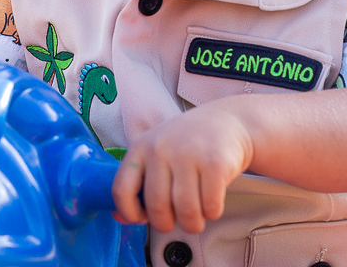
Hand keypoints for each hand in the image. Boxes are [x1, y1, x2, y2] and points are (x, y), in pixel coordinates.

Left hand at [111, 105, 253, 233]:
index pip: (121, 189)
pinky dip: (212, 213)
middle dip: (166, 224)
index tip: (142, 218)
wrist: (225, 121)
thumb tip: (121, 218)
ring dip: (192, 223)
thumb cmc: (185, 145)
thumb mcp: (155, 154)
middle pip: (156, 206)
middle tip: (176, 220)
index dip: (129, 213)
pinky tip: (212, 203)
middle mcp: (161, 148)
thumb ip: (137, 184)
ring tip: (195, 216)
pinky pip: (210, 206)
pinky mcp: (215, 163)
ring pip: (185, 210)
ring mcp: (188, 154)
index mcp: (140, 147)